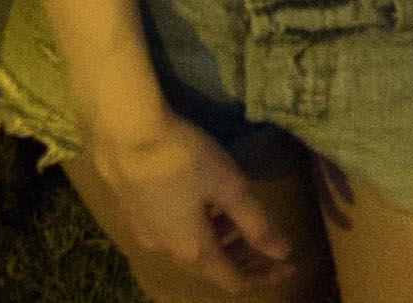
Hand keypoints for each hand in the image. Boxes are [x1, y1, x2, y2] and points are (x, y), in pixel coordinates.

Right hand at [79, 114, 302, 296]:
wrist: (123, 131)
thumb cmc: (182, 158)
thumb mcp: (229, 187)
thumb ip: (257, 223)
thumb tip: (283, 254)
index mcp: (193, 251)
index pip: (234, 281)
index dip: (264, 277)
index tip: (289, 265)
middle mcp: (166, 250)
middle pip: (210, 267)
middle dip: (241, 257)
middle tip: (264, 242)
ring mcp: (144, 232)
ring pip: (188, 247)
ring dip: (217, 239)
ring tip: (235, 218)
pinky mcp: (130, 210)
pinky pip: (170, 230)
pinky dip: (194, 226)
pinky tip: (199, 200)